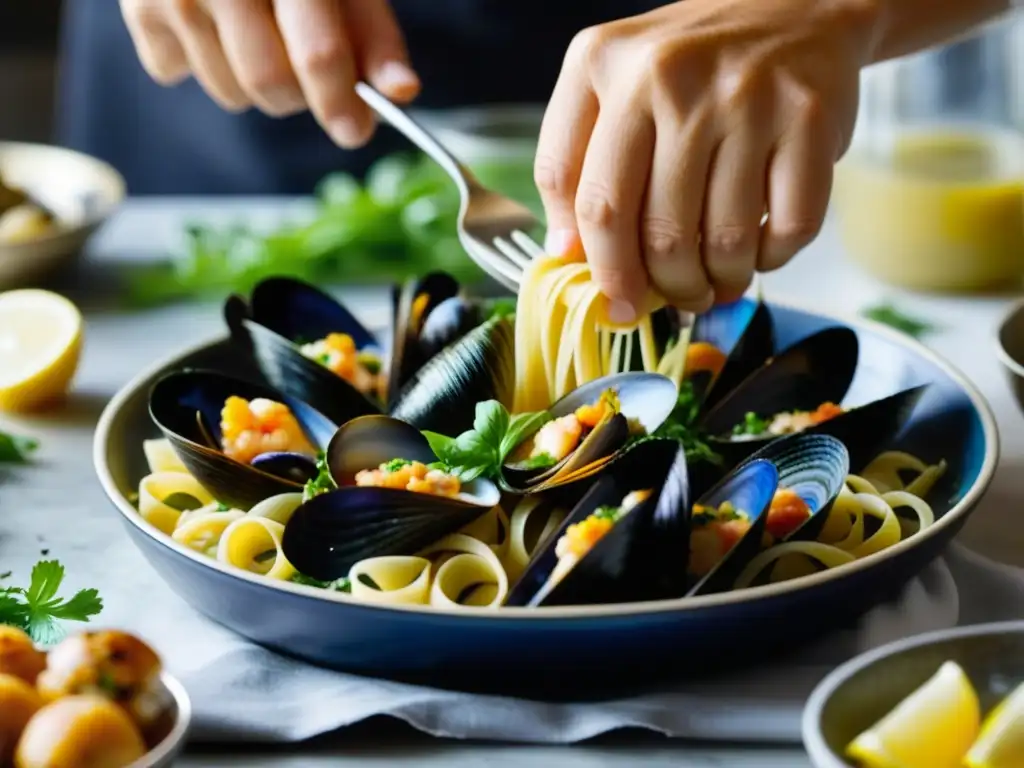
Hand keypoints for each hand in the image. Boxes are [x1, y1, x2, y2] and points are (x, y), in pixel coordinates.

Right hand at [120, 0, 418, 146]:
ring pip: (228, 92)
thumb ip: (372, 30)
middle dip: (299, 95)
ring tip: (255, 29)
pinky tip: (209, 18)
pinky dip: (200, 61)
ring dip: (252, 83)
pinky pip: (176, 73)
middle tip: (304, 67)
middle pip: (270, 85)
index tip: (354, 131)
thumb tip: (399, 91)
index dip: (339, 102)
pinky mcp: (136, 6)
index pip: (318, 53)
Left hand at [534, 0, 879, 320]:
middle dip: (667, 289)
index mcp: (605, 66)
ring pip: (725, 241)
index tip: (615, 305)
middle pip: (660, 234)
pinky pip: (789, 227)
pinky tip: (759, 247)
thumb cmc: (687, 67)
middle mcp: (672, 75)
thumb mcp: (608, 89)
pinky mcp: (809, 115)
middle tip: (675, 299)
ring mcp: (746, 95)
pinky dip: (772, 258)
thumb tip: (568, 254)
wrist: (792, 5)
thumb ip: (572, 162)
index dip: (604, 272)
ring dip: (719, 282)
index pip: (595, 203)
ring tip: (716, 280)